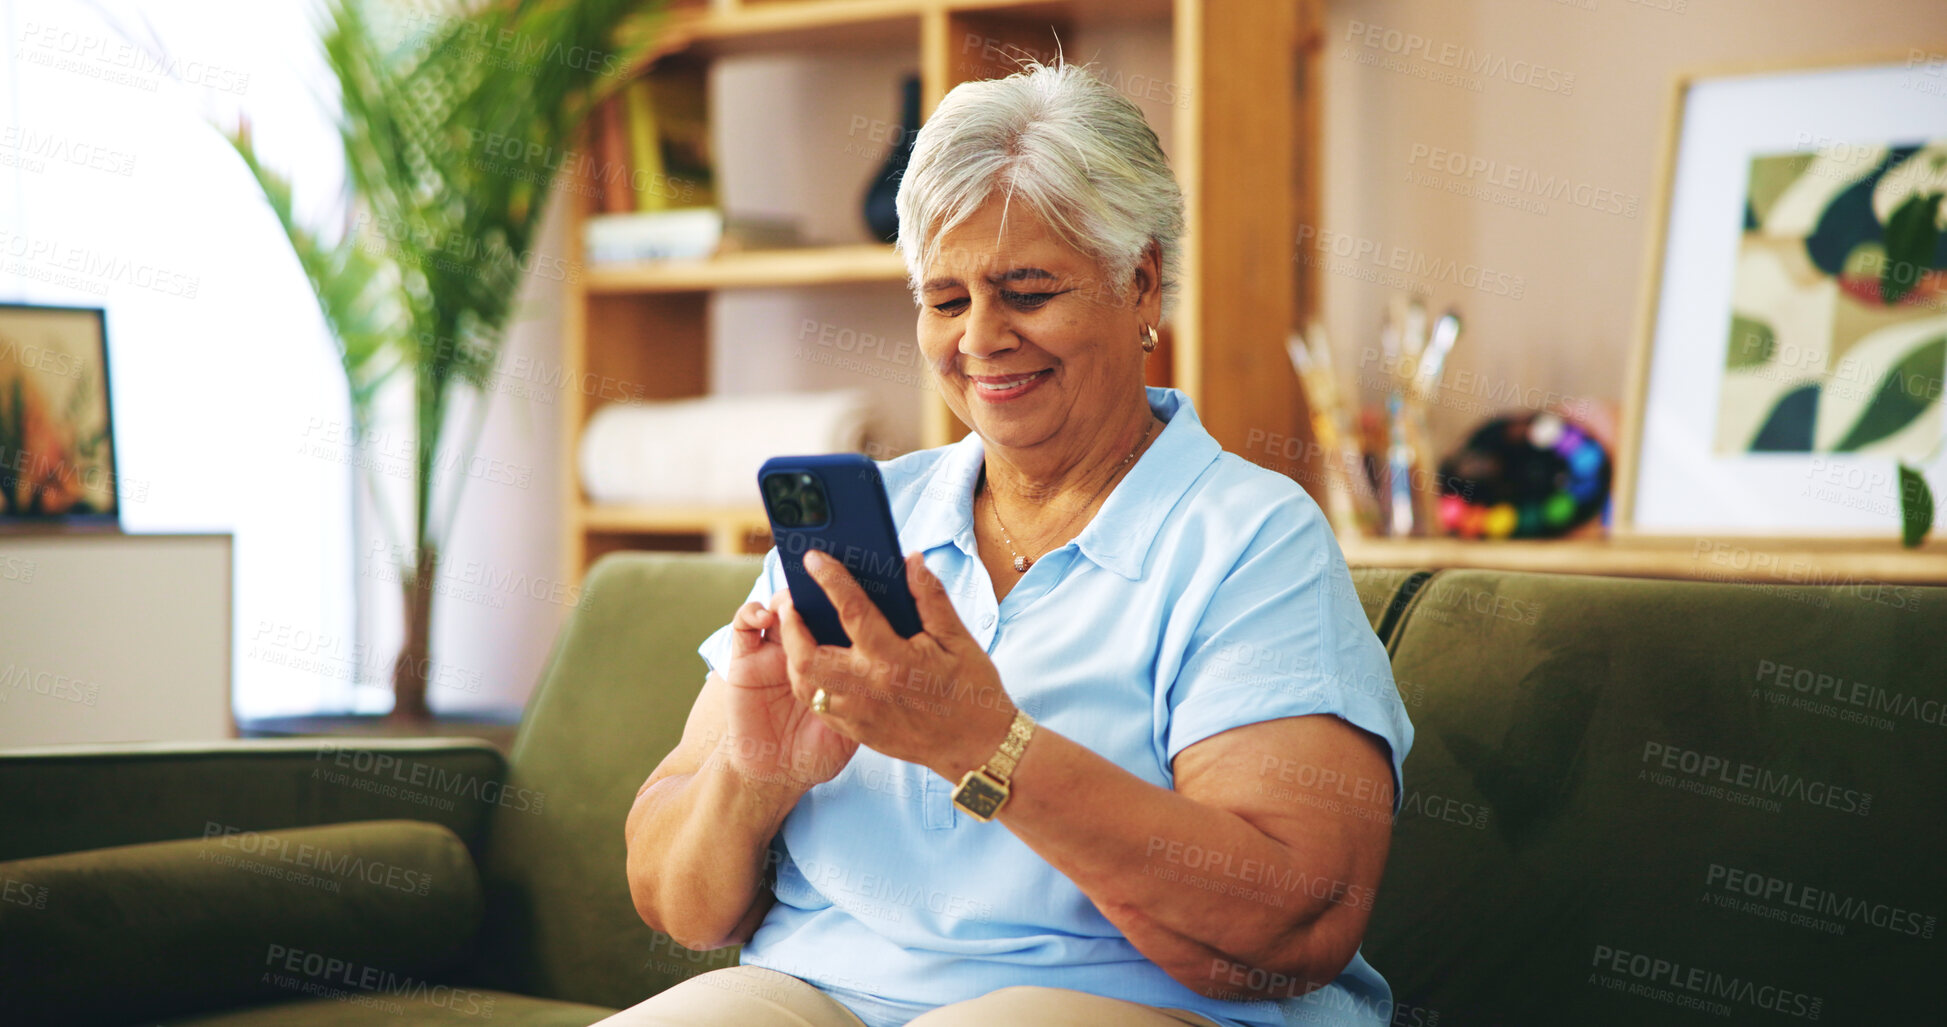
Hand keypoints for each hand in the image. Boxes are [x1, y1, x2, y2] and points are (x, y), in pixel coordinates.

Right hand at [719, 590, 858, 796]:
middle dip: (818, 585)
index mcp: (832, 658)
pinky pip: (744, 625)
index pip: (840, 616)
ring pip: (779, 607)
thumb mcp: (856, 723)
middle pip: (811, 605)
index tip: (863, 571)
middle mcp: (803, 648)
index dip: (849, 594)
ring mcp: (772, 651)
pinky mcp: (743, 660)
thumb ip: (869, 690)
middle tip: (829, 570)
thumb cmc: (818, 752)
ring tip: (799, 596)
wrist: (775, 777)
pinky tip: (766, 615)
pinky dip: (753, 612)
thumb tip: (896, 648)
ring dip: (788, 595)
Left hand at [776, 549, 1015, 780]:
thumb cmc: (972, 690)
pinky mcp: (858, 733)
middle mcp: (869, 689)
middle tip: (790, 604)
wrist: (978, 748)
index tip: (813, 558)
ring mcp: (859, 715)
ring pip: (804, 685)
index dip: (830, 579)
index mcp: (895, 660)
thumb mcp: (958, 638)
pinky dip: (808, 683)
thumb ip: (930, 597)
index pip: (852, 611)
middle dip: (790, 626)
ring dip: (793, 656)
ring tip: (796, 633)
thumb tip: (911, 561)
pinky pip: (818, 707)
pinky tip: (815, 665)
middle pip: (806, 656)